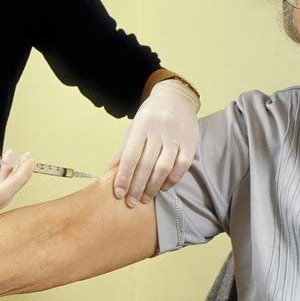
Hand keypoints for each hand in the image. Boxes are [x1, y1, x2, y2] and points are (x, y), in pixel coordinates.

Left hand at [109, 79, 199, 206]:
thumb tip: (108, 175)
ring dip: (153, 187)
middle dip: (137, 187)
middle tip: (131, 202)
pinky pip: (181, 166)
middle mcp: (158, 129)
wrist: (176, 98)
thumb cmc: (150, 118)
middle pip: (146, 165)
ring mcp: (176, 136)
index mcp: (141, 125)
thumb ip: (122, 152)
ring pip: (163, 167)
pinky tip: (163, 187)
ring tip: (145, 198)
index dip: (123, 177)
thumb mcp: (133, 130)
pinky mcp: (190, 142)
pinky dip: (171, 180)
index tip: (119, 193)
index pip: (130, 156)